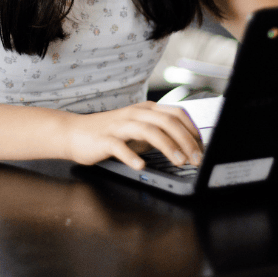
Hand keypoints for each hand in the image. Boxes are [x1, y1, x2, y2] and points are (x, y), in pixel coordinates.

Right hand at [63, 101, 203, 170]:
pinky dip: (132, 156)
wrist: (75, 133)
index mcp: (147, 110)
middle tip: (196, 159)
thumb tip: (186, 146)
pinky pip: (120, 146)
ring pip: (149, 131)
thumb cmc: (110, 133)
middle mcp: (136, 114)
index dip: (193, 130)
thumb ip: (159, 134)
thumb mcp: (139, 130)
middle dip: (186, 141)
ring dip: (168, 146)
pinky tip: (141, 166)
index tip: (202, 147)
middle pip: (167, 121)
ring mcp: (120, 125)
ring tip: (179, 162)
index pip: (177, 113)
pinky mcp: (105, 139)